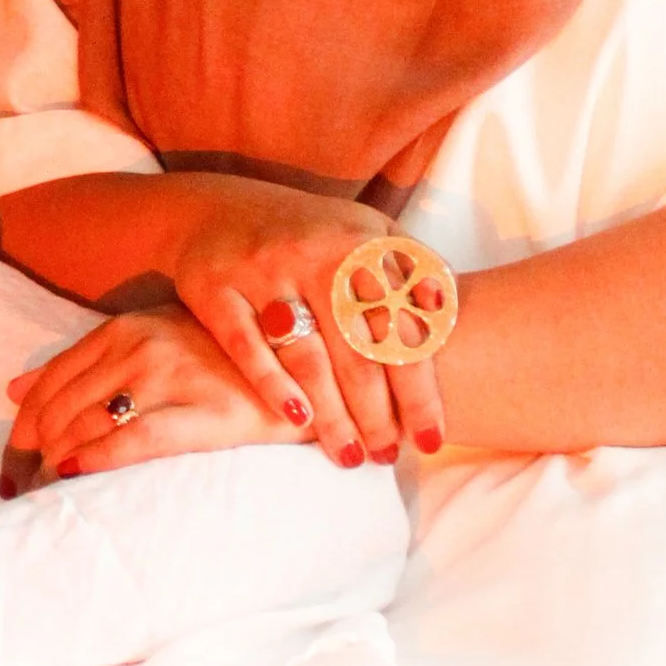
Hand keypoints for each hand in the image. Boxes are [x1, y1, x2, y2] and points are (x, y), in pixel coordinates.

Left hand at [5, 303, 314, 487]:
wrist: (299, 367)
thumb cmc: (221, 355)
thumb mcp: (149, 339)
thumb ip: (83, 362)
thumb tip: (15, 389)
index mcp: (125, 328)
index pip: (51, 380)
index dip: (23, 425)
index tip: (13, 461)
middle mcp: (142, 347)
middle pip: (63, 405)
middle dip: (34, 451)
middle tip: (24, 486)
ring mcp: (173, 378)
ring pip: (91, 423)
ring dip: (59, 461)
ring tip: (46, 492)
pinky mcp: (205, 413)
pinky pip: (136, 439)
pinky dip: (98, 458)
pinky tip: (76, 473)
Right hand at [163, 176, 452, 466]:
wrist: (216, 208)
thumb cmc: (311, 237)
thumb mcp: (366, 234)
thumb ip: (410, 273)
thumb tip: (450, 317)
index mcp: (361, 244)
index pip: (401, 328)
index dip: (420, 390)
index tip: (430, 440)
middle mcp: (315, 254)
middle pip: (357, 348)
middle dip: (377, 413)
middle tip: (387, 457)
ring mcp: (263, 271)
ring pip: (306, 356)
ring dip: (332, 414)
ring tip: (350, 456)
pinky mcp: (216, 290)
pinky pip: (247, 348)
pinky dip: (273, 385)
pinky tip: (298, 421)